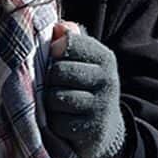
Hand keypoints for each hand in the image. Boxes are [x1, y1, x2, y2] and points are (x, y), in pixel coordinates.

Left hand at [45, 25, 125, 157]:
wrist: (104, 127)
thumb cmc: (84, 85)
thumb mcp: (83, 60)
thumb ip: (70, 40)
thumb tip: (59, 27)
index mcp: (105, 57)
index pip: (70, 42)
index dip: (54, 50)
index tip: (54, 56)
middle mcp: (107, 79)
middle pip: (58, 71)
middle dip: (49, 80)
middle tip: (54, 85)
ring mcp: (101, 106)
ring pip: (56, 97)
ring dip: (50, 102)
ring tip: (58, 103)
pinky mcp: (92, 130)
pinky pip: (58, 122)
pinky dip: (54, 123)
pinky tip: (63, 119)